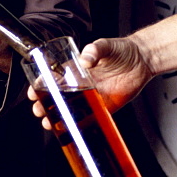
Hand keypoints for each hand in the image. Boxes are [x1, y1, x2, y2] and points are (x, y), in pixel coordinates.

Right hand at [27, 35, 152, 129]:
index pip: (54, 78)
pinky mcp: (106, 106)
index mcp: (77, 68)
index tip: (34, 92)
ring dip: (59, 117)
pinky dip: (81, 125)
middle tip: (38, 111)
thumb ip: (95, 50)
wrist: (142, 59)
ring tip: (48, 124)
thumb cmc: (122, 49)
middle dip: (45, 104)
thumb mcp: (106, 45)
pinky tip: (72, 131)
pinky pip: (92, 118)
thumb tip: (86, 59)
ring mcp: (93, 96)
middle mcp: (82, 84)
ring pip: (72, 110)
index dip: (42, 85)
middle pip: (59, 97)